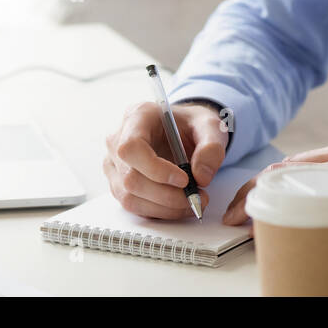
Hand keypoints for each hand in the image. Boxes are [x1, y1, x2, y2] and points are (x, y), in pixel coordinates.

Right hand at [103, 101, 227, 219]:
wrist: (183, 131)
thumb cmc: (190, 125)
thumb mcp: (210, 125)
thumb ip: (212, 146)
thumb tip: (201, 177)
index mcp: (137, 116)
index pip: (132, 147)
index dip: (155, 169)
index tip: (184, 180)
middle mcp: (118, 140)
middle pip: (130, 178)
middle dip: (167, 195)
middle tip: (196, 197)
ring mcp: (115, 164)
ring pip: (130, 197)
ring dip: (165, 207)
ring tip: (193, 202)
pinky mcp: (118, 184)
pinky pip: (134, 206)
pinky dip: (160, 211)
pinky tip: (179, 206)